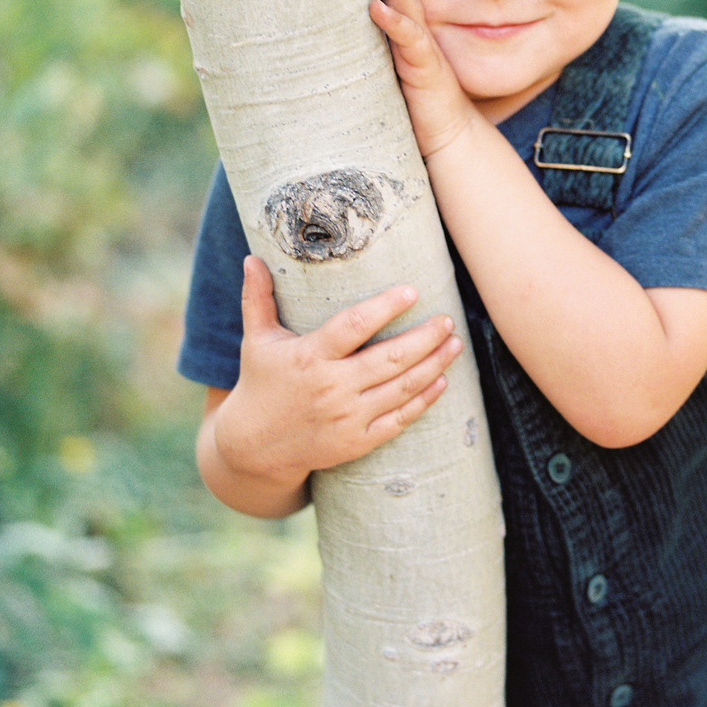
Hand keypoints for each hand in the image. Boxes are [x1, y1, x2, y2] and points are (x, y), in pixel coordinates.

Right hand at [204, 256, 462, 511]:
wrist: (254, 448)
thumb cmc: (260, 383)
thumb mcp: (257, 340)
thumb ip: (257, 299)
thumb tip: (252, 258)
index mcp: (309, 357)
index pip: (353, 327)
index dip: (384, 308)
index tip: (412, 291)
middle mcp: (331, 388)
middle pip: (389, 359)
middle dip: (425, 338)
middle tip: (447, 319)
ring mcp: (347, 418)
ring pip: (401, 388)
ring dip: (434, 365)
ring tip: (454, 343)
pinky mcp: (357, 441)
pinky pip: (399, 419)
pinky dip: (423, 400)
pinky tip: (441, 381)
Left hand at [364, 0, 475, 156]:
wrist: (451, 134)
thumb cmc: (416, 101)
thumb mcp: (387, 66)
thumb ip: (373, 44)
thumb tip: (336, 29)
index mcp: (404, 27)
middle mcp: (413, 29)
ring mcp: (420, 47)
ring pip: (403, 0)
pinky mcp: (424, 69)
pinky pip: (410, 41)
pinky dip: (393, 23)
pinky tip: (376, 8)